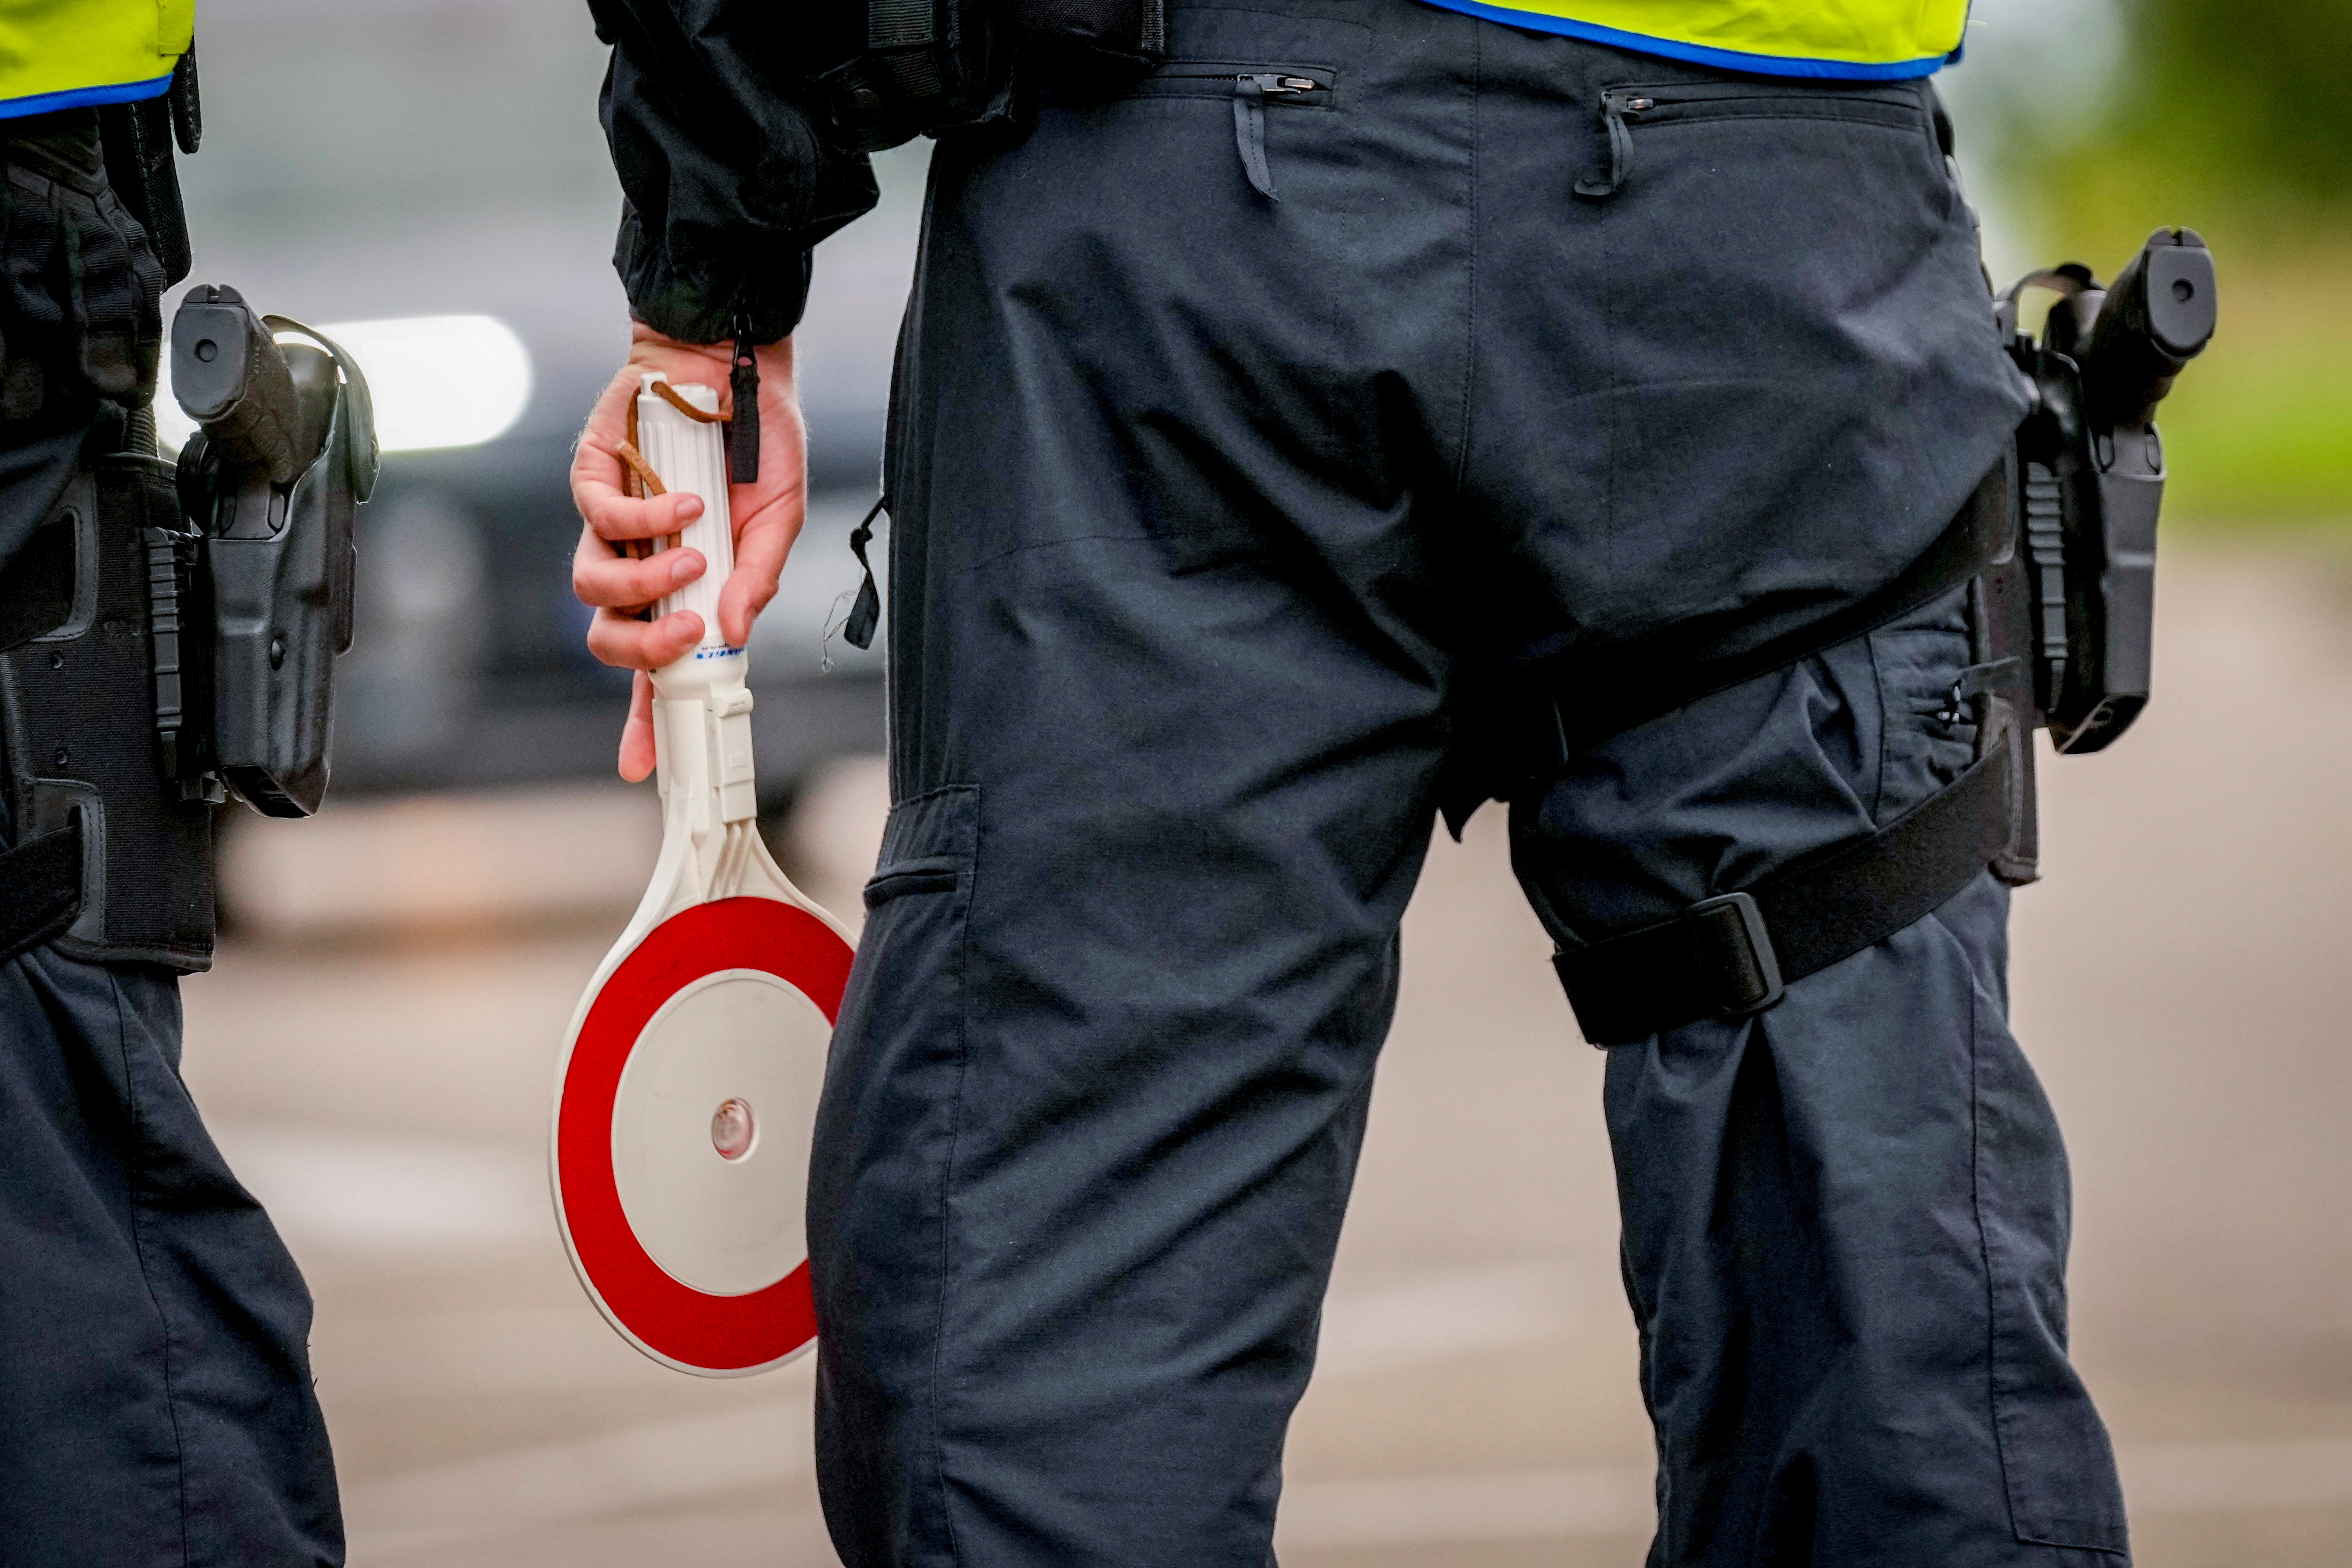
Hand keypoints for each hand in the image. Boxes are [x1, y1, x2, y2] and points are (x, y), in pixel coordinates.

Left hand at [570, 322, 806, 780]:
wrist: (733, 362)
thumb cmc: (758, 443)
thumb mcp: (780, 519)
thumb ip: (757, 579)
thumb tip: (732, 633)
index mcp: (681, 590)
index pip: (655, 668)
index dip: (645, 720)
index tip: (645, 768)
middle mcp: (639, 566)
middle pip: (608, 640)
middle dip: (644, 652)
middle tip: (689, 636)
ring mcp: (611, 526)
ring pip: (594, 589)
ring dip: (647, 585)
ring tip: (697, 557)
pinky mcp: (593, 478)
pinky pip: (603, 521)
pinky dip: (648, 520)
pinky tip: (688, 505)